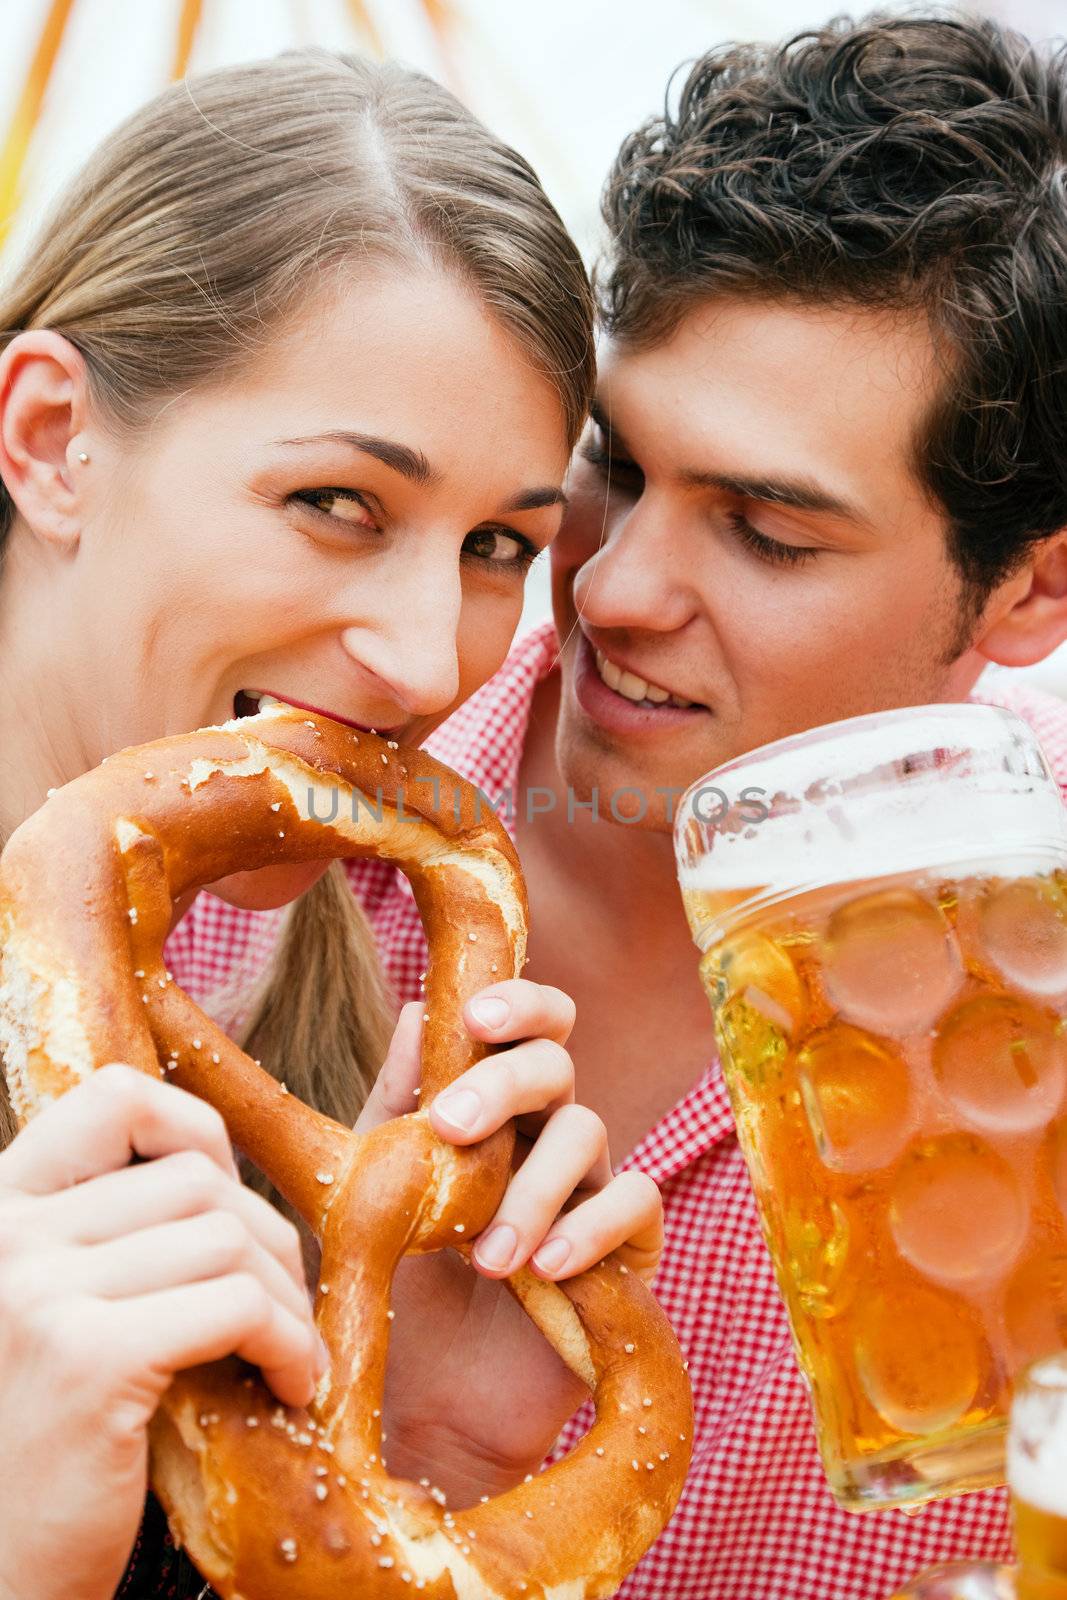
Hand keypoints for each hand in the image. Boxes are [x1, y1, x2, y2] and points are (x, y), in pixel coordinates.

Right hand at [0, 1065, 322, 1599]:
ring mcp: (38, 1293)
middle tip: (280, 1309)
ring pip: (227, 1237)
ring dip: (285, 1298)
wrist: (2, 1573)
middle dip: (266, 1240)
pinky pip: (239, 1306)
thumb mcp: (57, 1315)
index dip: (193, 1128)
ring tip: (285, 1354)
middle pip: (196, 1179)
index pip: (112, 1097)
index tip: (229, 1195)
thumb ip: (106, 1240)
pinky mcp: (89, 1359)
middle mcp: (6, 1235)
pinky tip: (289, 1388)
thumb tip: (221, 1176)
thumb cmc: (44, 1450)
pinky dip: (288, 1344)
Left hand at [353, 983, 662, 1508]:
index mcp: (492, 1108)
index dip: (519, 1003)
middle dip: (504, 1084)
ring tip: (484, 1255)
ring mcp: (589, 1188)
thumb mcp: (380, 1187)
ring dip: (533, 1185)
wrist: (425, 1405)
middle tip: (450, 1126)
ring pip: (588, 1131)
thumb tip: (416, 1009)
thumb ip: (396, 1102)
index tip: (476, 1017)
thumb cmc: (398, 1286)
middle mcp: (545, 1135)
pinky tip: (548, 1265)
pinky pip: (636, 1202)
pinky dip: (592, 1225)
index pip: (528, 1027)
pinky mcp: (627, 1251)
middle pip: (556, 1063)